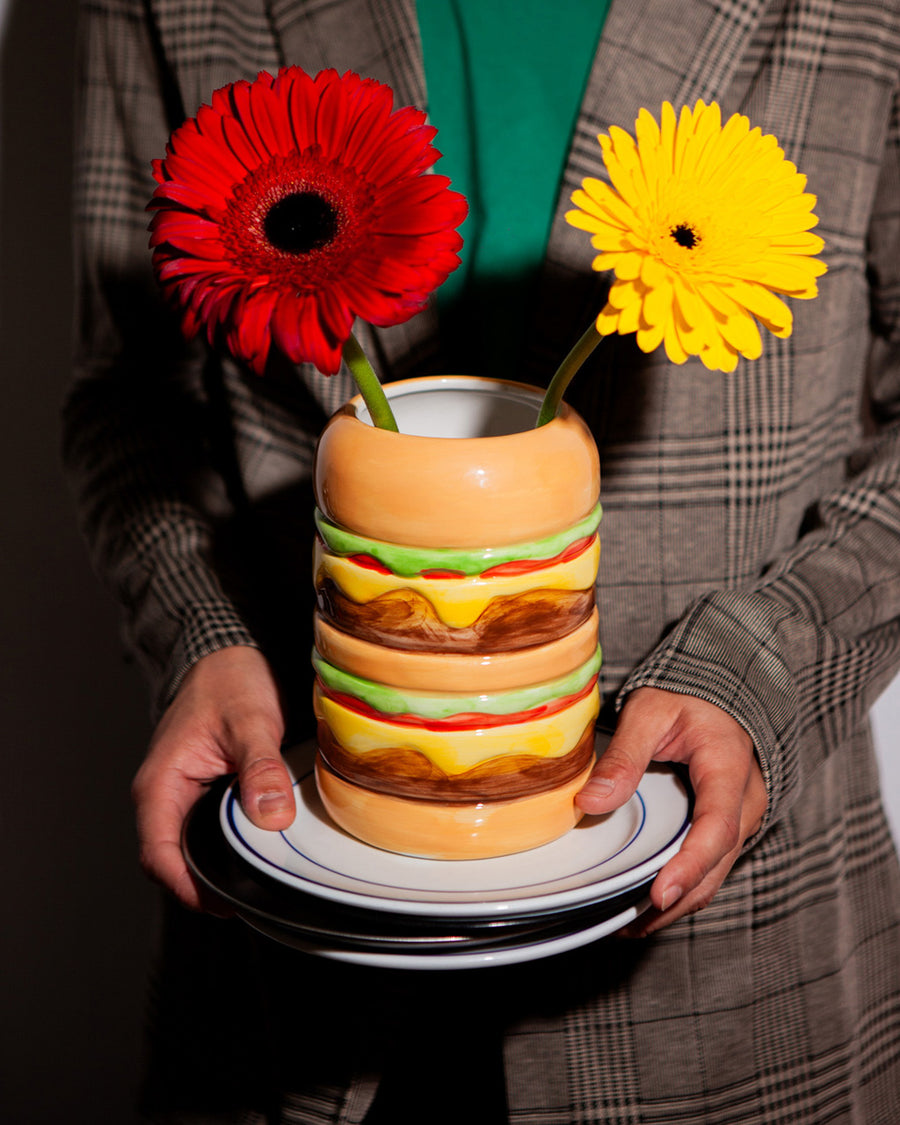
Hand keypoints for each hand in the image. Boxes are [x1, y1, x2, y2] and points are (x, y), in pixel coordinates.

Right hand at [132, 645, 294, 910]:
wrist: (230, 655)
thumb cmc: (229, 681)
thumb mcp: (250, 721)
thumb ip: (260, 767)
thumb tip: (271, 816)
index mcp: (160, 785)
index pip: (158, 855)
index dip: (187, 886)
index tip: (225, 903)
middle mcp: (165, 797)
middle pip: (174, 862)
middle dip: (207, 886)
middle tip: (254, 898)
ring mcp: (184, 798)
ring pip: (194, 848)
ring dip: (221, 867)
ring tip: (262, 881)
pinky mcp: (205, 794)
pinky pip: (211, 832)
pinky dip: (232, 846)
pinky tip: (262, 849)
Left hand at [576, 687, 766, 934]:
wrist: (717, 696)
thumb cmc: (685, 699)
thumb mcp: (649, 712)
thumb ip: (624, 756)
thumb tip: (590, 802)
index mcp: (729, 769)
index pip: (717, 828)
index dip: (690, 866)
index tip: (659, 894)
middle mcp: (745, 802)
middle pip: (716, 864)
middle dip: (676, 899)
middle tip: (628, 924)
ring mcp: (740, 819)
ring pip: (714, 875)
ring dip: (677, 904)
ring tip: (629, 925)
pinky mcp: (727, 829)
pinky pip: (709, 867)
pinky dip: (681, 890)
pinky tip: (646, 905)